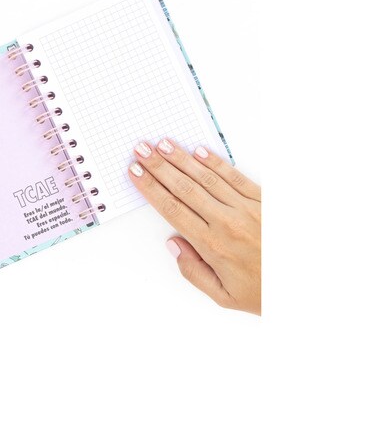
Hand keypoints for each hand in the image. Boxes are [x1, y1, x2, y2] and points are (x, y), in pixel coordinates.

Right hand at [128, 139, 260, 314]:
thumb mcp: (223, 296)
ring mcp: (246, 208)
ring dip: (181, 159)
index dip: (151, 188)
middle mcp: (226, 222)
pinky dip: (215, 163)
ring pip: (206, 178)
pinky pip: (234, 176)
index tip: (136, 173)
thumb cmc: (265, 291)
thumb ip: (193, 272)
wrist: (305, 285)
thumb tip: (174, 245)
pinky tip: (199, 151)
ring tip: (163, 145)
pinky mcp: (262, 200)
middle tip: (142, 150)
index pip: (172, 209)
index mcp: (212, 245)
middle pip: (184, 188)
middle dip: (159, 167)